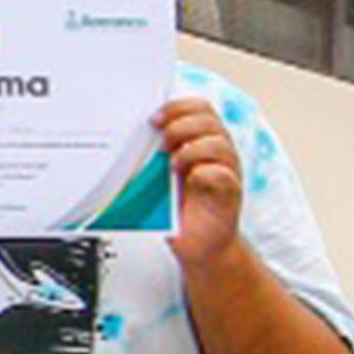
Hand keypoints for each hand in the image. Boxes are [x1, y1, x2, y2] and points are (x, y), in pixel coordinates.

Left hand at [156, 96, 248, 264]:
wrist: (197, 246)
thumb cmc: (175, 211)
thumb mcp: (155, 176)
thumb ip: (149, 156)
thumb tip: (122, 140)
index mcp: (199, 142)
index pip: (198, 108)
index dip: (177, 107)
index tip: (153, 119)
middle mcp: (216, 152)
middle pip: (208, 119)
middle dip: (182, 125)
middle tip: (163, 141)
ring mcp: (226, 170)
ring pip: (218, 142)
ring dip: (191, 148)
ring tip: (174, 164)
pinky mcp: (230, 192)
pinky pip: (222, 172)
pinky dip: (204, 172)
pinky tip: (190, 180)